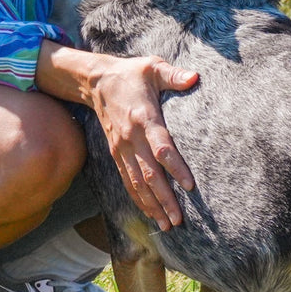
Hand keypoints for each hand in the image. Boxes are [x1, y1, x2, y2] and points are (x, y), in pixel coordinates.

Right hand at [87, 54, 197, 229]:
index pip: (162, 147)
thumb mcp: (152, 66)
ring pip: (137, 183)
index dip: (175, 168)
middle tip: (179, 220)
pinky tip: (150, 213)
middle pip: (149, 174)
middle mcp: (131, 138)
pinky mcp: (116, 154)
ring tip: (167, 225)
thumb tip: (195, 77)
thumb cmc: (130, 74)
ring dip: (152, 205)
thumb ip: (173, 74)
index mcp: (144, 117)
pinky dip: (138, 199)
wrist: (95, 81)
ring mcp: (121, 148)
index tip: (189, 186)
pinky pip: (127, 180)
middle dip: (164, 199)